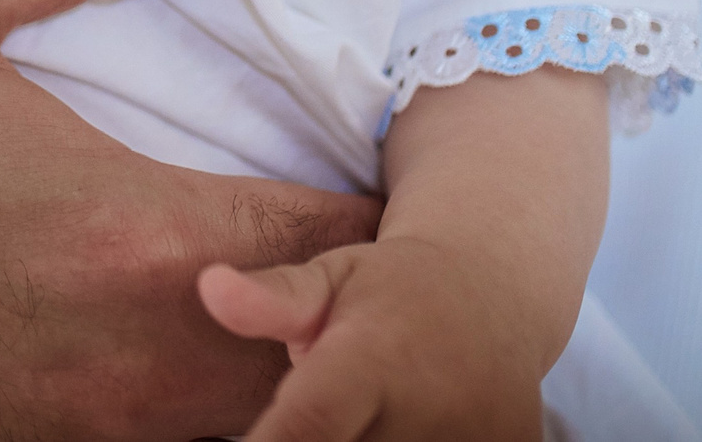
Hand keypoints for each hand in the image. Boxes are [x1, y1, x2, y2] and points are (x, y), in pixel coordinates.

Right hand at [0, 0, 381, 440]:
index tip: (393, 153)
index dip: (391, 204)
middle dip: (369, 292)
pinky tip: (201, 331)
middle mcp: (137, 358)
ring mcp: (95, 430)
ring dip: (304, 350)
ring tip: (307, 280)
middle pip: (335, 355)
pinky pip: (177, 436)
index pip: (343, 244)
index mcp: (130, 236)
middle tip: (372, 220)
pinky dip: (220, 392)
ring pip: (265, 413)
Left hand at [198, 239, 546, 441]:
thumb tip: (208, 288)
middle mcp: (429, 413)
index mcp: (373, 360)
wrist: (493, 295)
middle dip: (311, 441)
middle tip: (321, 404)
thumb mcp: (331, 276)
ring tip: (363, 411)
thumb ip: (271, 296)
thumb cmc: (390, 288)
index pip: (311, 421)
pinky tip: (392, 424)